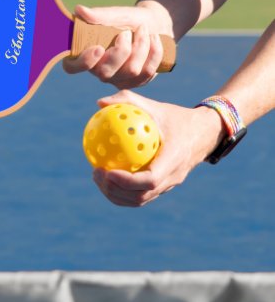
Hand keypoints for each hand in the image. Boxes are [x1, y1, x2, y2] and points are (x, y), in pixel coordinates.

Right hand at [63, 3, 172, 88]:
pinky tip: (154, 39)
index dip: (83, 62)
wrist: (154, 24)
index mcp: (86, 54)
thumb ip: (98, 15)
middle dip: (121, 50)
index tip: (98, 47)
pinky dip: (154, 51)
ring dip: (141, 46)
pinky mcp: (137, 82)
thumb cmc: (128, 19)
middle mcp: (99, 71)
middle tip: (127, 32)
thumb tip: (79, 10)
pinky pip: (147, 72)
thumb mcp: (115, 15)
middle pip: (105, 73)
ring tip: (143, 30)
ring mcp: (118, 79)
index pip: (72, 67)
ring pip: (131, 71)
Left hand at [91, 90, 225, 206]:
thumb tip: (99, 103)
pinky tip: (106, 176)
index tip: (107, 171)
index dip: (127, 181)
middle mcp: (173, 177)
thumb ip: (128, 101)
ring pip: (140, 200)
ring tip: (97, 177)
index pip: (150, 179)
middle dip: (115, 190)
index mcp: (174, 159)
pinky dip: (122, 192)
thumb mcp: (155, 106)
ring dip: (116, 194)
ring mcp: (169, 185)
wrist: (204, 133)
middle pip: (141, 196)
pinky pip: (141, 195)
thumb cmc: (176, 117)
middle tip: (96, 173)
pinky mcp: (164, 187)